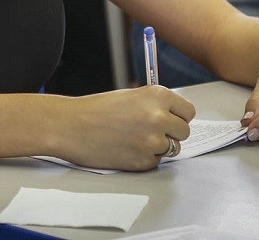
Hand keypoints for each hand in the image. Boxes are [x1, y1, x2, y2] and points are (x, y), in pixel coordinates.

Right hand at [54, 86, 194, 171]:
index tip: (169, 118)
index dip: (178, 116)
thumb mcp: (130, 96)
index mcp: (157, 96)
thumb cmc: (95, 109)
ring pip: (171, 149)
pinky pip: (155, 162)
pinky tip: (125, 149)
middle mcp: (159, 117)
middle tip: (150, 131)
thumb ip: (154, 105)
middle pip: (184, 132)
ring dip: (158, 146)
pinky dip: (143, 158)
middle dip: (171, 133)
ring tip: (134, 139)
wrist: (70, 126)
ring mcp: (153, 141)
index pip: (188, 112)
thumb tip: (173, 118)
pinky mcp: (143, 161)